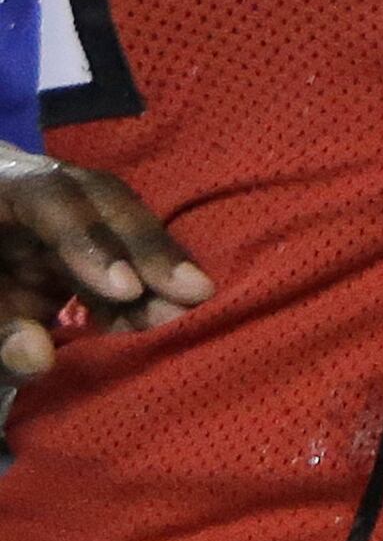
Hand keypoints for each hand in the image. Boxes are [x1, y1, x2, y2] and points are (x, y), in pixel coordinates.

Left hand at [0, 145, 206, 388]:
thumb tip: (37, 358)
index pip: (47, 195)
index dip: (90, 238)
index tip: (124, 289)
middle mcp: (33, 182)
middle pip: (101, 198)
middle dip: (146, 247)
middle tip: (192, 293)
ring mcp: (58, 208)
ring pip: (119, 221)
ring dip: (156, 268)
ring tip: (184, 311)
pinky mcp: (74, 237)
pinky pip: (116, 253)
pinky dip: (140, 286)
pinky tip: (160, 315)